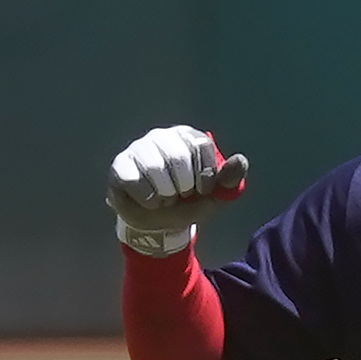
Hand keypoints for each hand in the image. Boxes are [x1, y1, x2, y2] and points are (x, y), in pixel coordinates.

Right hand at [106, 125, 247, 256]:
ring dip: (165, 195)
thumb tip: (240, 160)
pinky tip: (149, 201)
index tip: (203, 190)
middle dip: (184, 187)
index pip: (201, 146)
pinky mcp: (120, 165)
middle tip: (180, 195)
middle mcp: (162, 135)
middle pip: (178, 157)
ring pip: (156, 168)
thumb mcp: (213, 196)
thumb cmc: (187, 203)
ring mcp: (139, 148)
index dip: (206, 174)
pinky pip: (135, 180)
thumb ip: (229, 180)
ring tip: (165, 198)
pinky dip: (148, 200)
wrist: (158, 224)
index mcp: (188, 137)